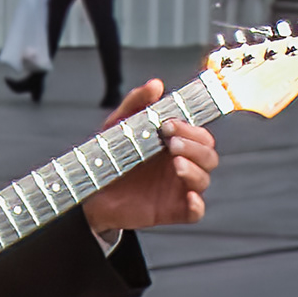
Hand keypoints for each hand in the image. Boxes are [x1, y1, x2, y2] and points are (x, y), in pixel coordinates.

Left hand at [81, 82, 212, 236]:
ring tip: (176, 164)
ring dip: (195, 170)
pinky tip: (188, 196)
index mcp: (174, 144)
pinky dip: (197, 204)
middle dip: (194, 146)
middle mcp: (180, 164)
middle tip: (171, 143)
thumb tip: (156, 85)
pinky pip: (196, 211)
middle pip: (208, 155)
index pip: (199, 135)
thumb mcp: (119, 125)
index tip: (169, 124)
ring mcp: (178, 188)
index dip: (191, 129)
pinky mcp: (172, 210)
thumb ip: (136, 103)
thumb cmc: (108, 157)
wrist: (89, 190)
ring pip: (204, 179)